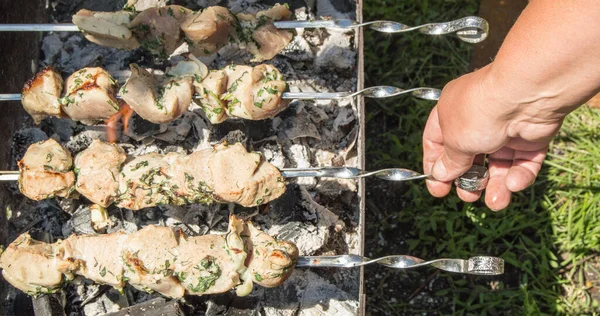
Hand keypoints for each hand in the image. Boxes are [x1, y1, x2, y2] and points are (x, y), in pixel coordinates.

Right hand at [422, 65, 562, 209]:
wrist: (525, 96)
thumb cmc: (480, 111)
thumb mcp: (455, 141)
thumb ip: (449, 162)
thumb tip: (440, 175)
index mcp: (451, 113)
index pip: (437, 142)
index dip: (436, 166)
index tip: (437, 188)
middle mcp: (477, 120)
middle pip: (469, 157)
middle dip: (469, 180)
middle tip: (468, 196)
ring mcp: (505, 129)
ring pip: (498, 165)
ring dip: (496, 186)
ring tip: (496, 202)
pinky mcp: (530, 138)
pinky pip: (522, 163)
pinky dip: (519, 176)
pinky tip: (513, 185)